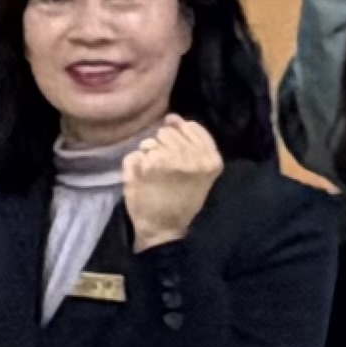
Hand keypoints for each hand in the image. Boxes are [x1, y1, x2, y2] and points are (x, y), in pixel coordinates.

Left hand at [119, 113, 222, 249]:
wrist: (166, 229)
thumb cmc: (183, 199)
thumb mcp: (200, 170)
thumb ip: (191, 140)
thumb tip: (172, 117)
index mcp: (210, 159)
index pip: (191, 127)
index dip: (180, 136)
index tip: (178, 155)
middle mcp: (191, 158)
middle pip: (168, 132)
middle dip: (163, 146)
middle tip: (165, 171)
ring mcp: (166, 160)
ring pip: (150, 141)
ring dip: (149, 155)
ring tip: (156, 176)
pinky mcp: (144, 167)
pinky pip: (134, 153)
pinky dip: (134, 165)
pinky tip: (143, 181)